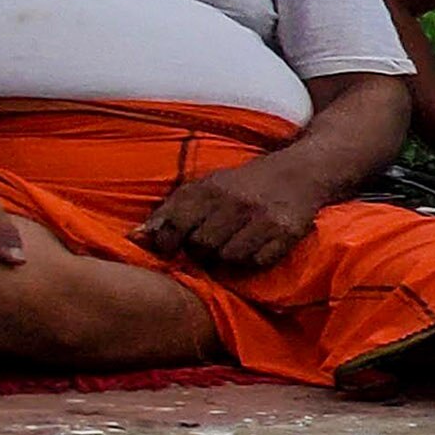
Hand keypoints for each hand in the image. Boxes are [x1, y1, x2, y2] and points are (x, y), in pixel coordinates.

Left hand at [139, 155, 331, 274]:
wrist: (299, 172)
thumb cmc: (243, 184)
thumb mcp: (203, 188)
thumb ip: (169, 212)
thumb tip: (134, 238)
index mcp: (210, 189)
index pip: (175, 225)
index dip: (167, 242)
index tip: (170, 248)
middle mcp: (236, 203)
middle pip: (202, 246)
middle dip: (200, 251)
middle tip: (206, 245)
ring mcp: (263, 219)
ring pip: (229, 257)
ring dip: (226, 258)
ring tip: (230, 246)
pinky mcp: (287, 233)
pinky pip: (258, 261)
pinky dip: (252, 260)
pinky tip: (253, 248)